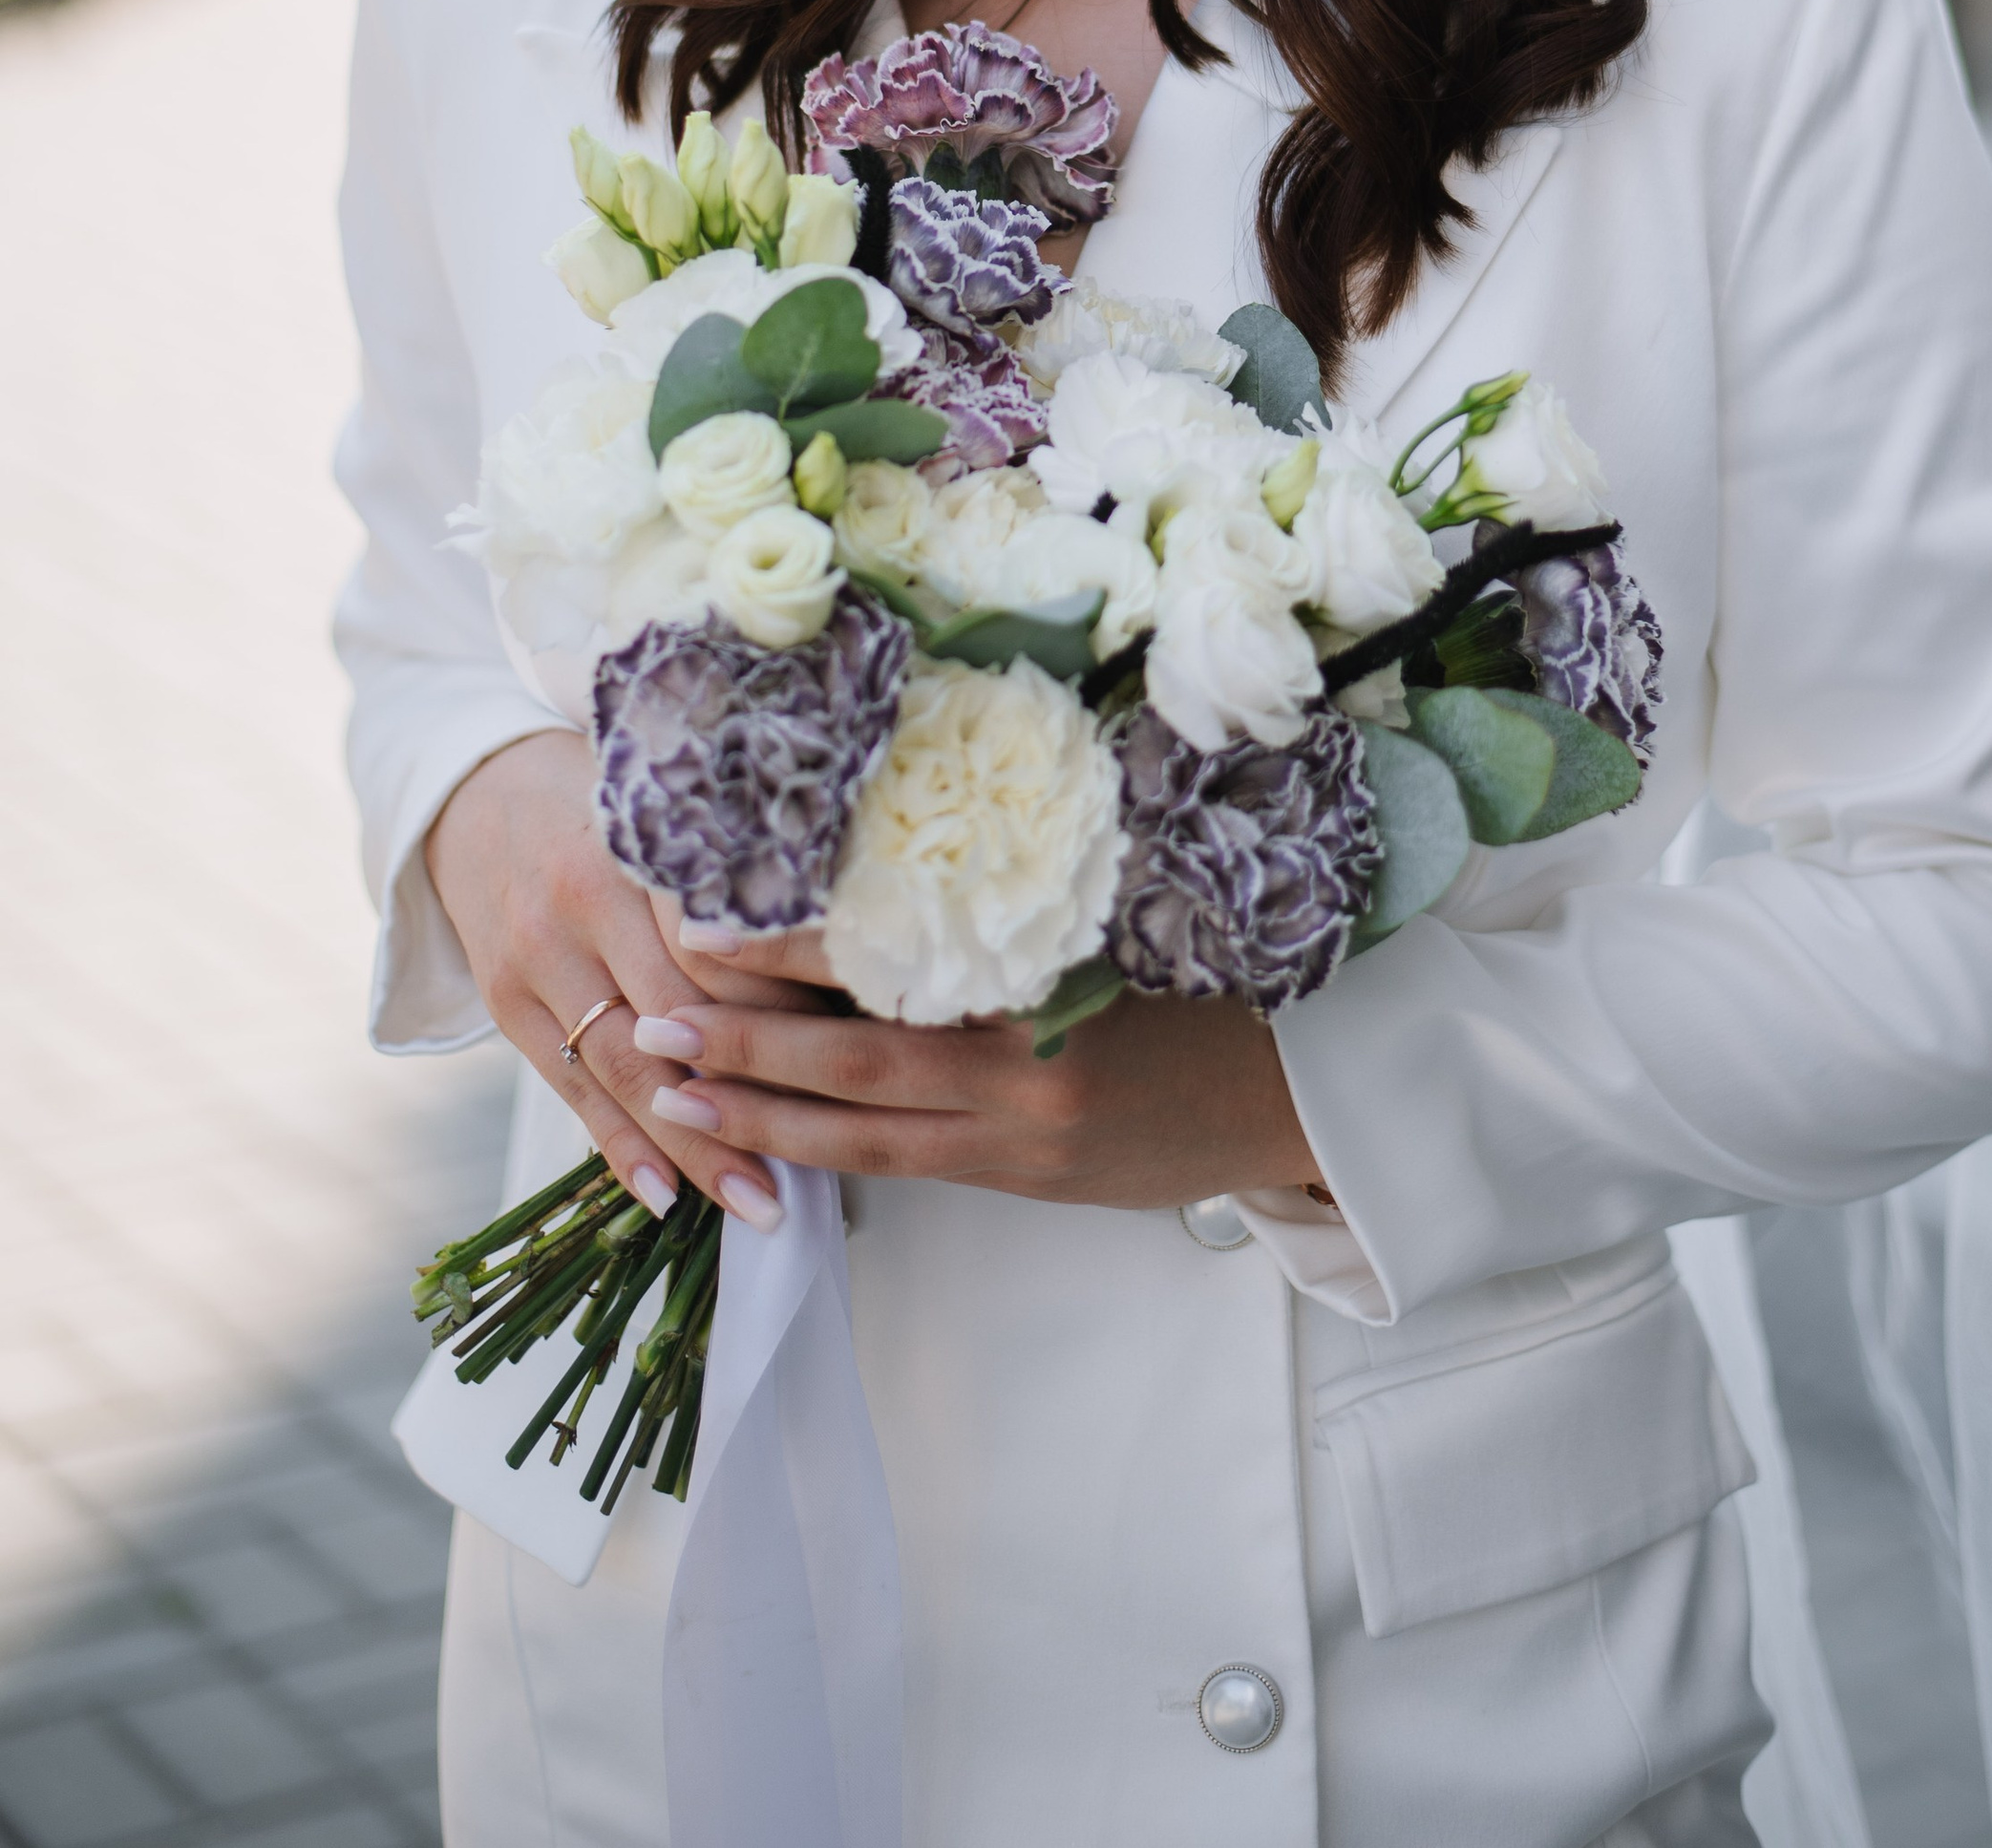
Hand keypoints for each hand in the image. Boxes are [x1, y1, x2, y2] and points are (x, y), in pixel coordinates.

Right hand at [423, 730, 809, 1230]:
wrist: (473, 789)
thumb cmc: (603, 795)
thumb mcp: (665, 807)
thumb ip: (735, 861)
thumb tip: (843, 935)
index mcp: (637, 846)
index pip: (721, 945)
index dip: (785, 1006)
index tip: (852, 1053)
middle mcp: (580, 905)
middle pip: (677, 1019)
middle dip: (749, 1093)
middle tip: (821, 1155)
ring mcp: (534, 960)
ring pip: (622, 1069)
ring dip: (691, 1145)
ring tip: (757, 1203)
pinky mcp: (503, 1004)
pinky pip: (568, 1089)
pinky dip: (617, 1147)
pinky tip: (663, 1198)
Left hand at [628, 945, 1326, 1210]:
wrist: (1292, 1093)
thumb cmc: (1202, 984)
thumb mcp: (1117, 918)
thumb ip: (1008, 905)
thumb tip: (876, 860)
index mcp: (1049, 959)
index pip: (900, 944)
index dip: (800, 935)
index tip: (713, 911)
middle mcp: (1031, 1047)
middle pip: (863, 1044)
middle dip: (750, 1032)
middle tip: (657, 1008)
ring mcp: (1024, 1122)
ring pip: (867, 1121)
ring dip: (762, 1105)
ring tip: (671, 1084)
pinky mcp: (1024, 1174)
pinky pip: (905, 1165)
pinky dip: (824, 1152)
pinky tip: (760, 1143)